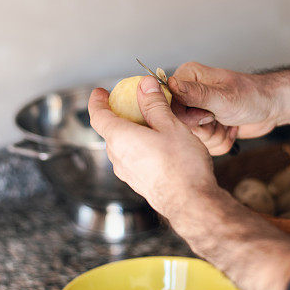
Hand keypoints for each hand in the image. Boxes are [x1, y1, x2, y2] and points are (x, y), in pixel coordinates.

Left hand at [88, 76, 217, 216]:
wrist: (192, 203)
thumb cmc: (182, 166)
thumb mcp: (170, 126)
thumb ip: (154, 104)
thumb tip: (145, 85)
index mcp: (120, 139)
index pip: (98, 115)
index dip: (97, 101)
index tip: (100, 92)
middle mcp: (117, 157)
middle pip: (110, 130)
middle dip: (119, 114)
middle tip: (134, 102)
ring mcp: (126, 172)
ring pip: (121, 145)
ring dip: (131, 131)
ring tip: (151, 122)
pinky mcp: (137, 182)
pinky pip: (131, 158)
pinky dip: (138, 145)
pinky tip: (158, 143)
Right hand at [168, 62, 278, 153]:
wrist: (272, 108)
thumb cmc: (252, 96)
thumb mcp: (223, 97)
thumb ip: (195, 93)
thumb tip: (170, 84)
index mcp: (187, 77)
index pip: (167, 105)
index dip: (188, 118)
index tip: (208, 116)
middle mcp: (187, 94)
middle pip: (178, 125)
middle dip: (205, 130)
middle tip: (220, 119)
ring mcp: (196, 111)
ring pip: (191, 138)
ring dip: (215, 136)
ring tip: (228, 123)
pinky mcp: (205, 126)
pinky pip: (203, 145)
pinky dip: (220, 142)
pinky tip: (229, 129)